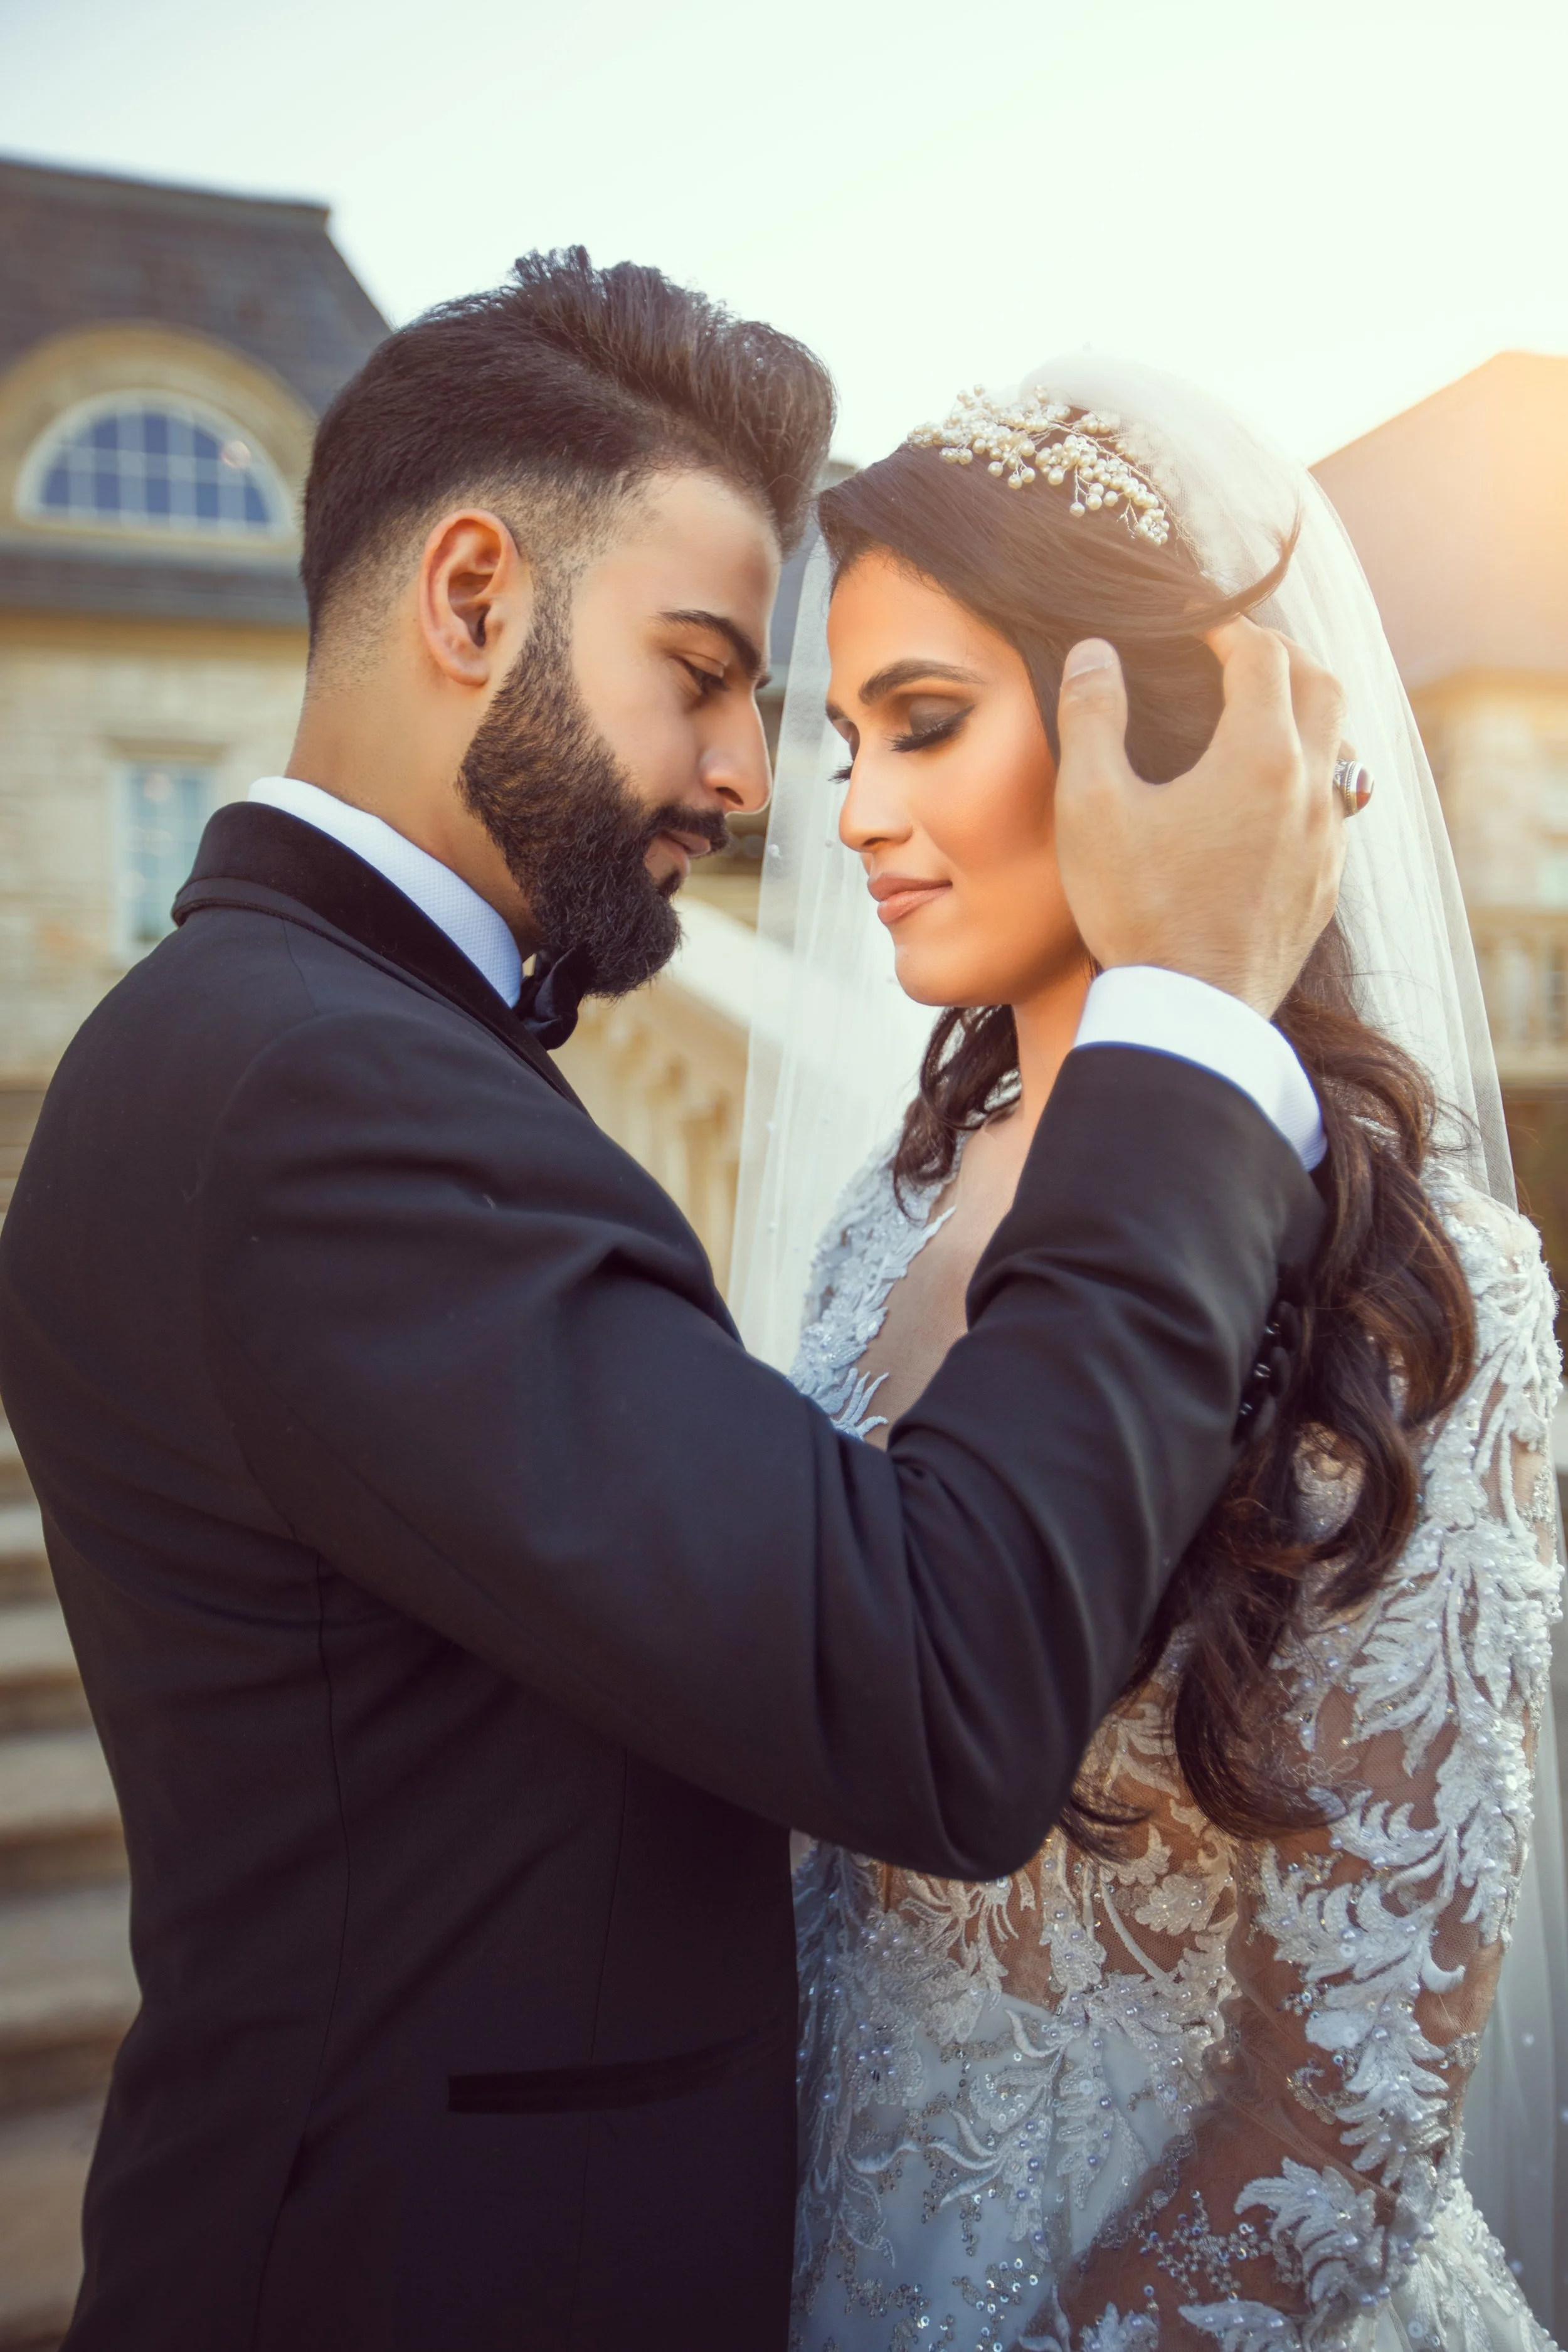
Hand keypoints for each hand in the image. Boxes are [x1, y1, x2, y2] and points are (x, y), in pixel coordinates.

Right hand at [1052, 619, 1346, 1016]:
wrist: (1189, 1012)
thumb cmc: (1136, 909)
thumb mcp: (1090, 808)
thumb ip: (1091, 716)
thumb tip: (1094, 651)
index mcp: (1260, 755)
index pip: (1261, 655)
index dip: (1226, 627)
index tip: (1193, 626)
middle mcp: (1311, 788)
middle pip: (1321, 683)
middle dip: (1279, 656)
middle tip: (1233, 654)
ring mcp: (1328, 839)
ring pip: (1341, 744)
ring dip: (1305, 712)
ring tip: (1260, 715)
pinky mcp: (1325, 884)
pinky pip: (1337, 804)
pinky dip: (1312, 773)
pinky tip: (1272, 795)